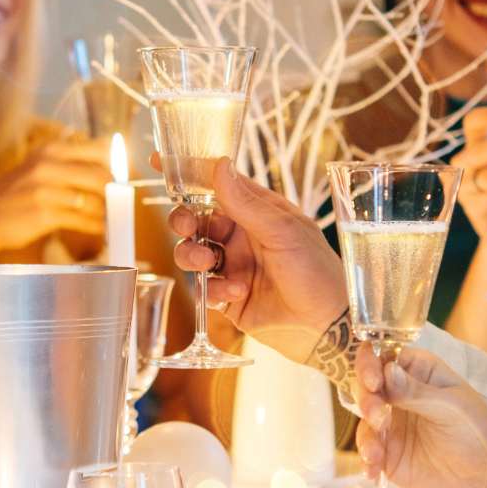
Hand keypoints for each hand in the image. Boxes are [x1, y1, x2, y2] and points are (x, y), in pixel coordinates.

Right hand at [0, 136, 110, 261]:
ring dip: (107, 213)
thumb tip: (108, 170)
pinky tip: (100, 229)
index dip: (116, 167)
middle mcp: (48, 165)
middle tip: (121, 203)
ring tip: (112, 219)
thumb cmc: (16, 196)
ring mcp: (46, 190)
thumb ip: (69, 166)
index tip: (123, 179)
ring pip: (94, 200)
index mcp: (50, 150)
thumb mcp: (38, 168)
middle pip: (100, 175)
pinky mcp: (45, 214)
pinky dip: (96, 226)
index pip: (98, 151)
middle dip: (115, 192)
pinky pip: (82, 220)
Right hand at [168, 158, 347, 361]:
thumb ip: (246, 203)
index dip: (189, 173)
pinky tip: (237, 293)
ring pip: (193, 252)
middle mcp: (243, 235)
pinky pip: (205, 288)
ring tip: (208, 263)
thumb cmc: (317, 271)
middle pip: (197, 219)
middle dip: (184, 220)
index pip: (219, 184)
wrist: (326, 326)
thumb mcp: (283, 232)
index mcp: (259, 211)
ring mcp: (235, 266)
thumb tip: (219, 165)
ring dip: (193, 255)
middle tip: (187, 227)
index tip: (160, 160)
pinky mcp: (229, 297)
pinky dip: (214, 290)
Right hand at [354, 345, 486, 487]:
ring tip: (377, 453)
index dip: (370, 364)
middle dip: (367, 401)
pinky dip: (366, 460)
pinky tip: (373, 471)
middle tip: (378, 416)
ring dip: (366, 435)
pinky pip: (368, 451)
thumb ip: (414, 391)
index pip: (383, 358)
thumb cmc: (476, 429)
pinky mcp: (388, 453)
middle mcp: (399, 395)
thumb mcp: (449, 406)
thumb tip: (387, 368)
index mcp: (417, 373)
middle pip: (367, 388)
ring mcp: (391, 425)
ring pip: (364, 421)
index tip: (373, 381)